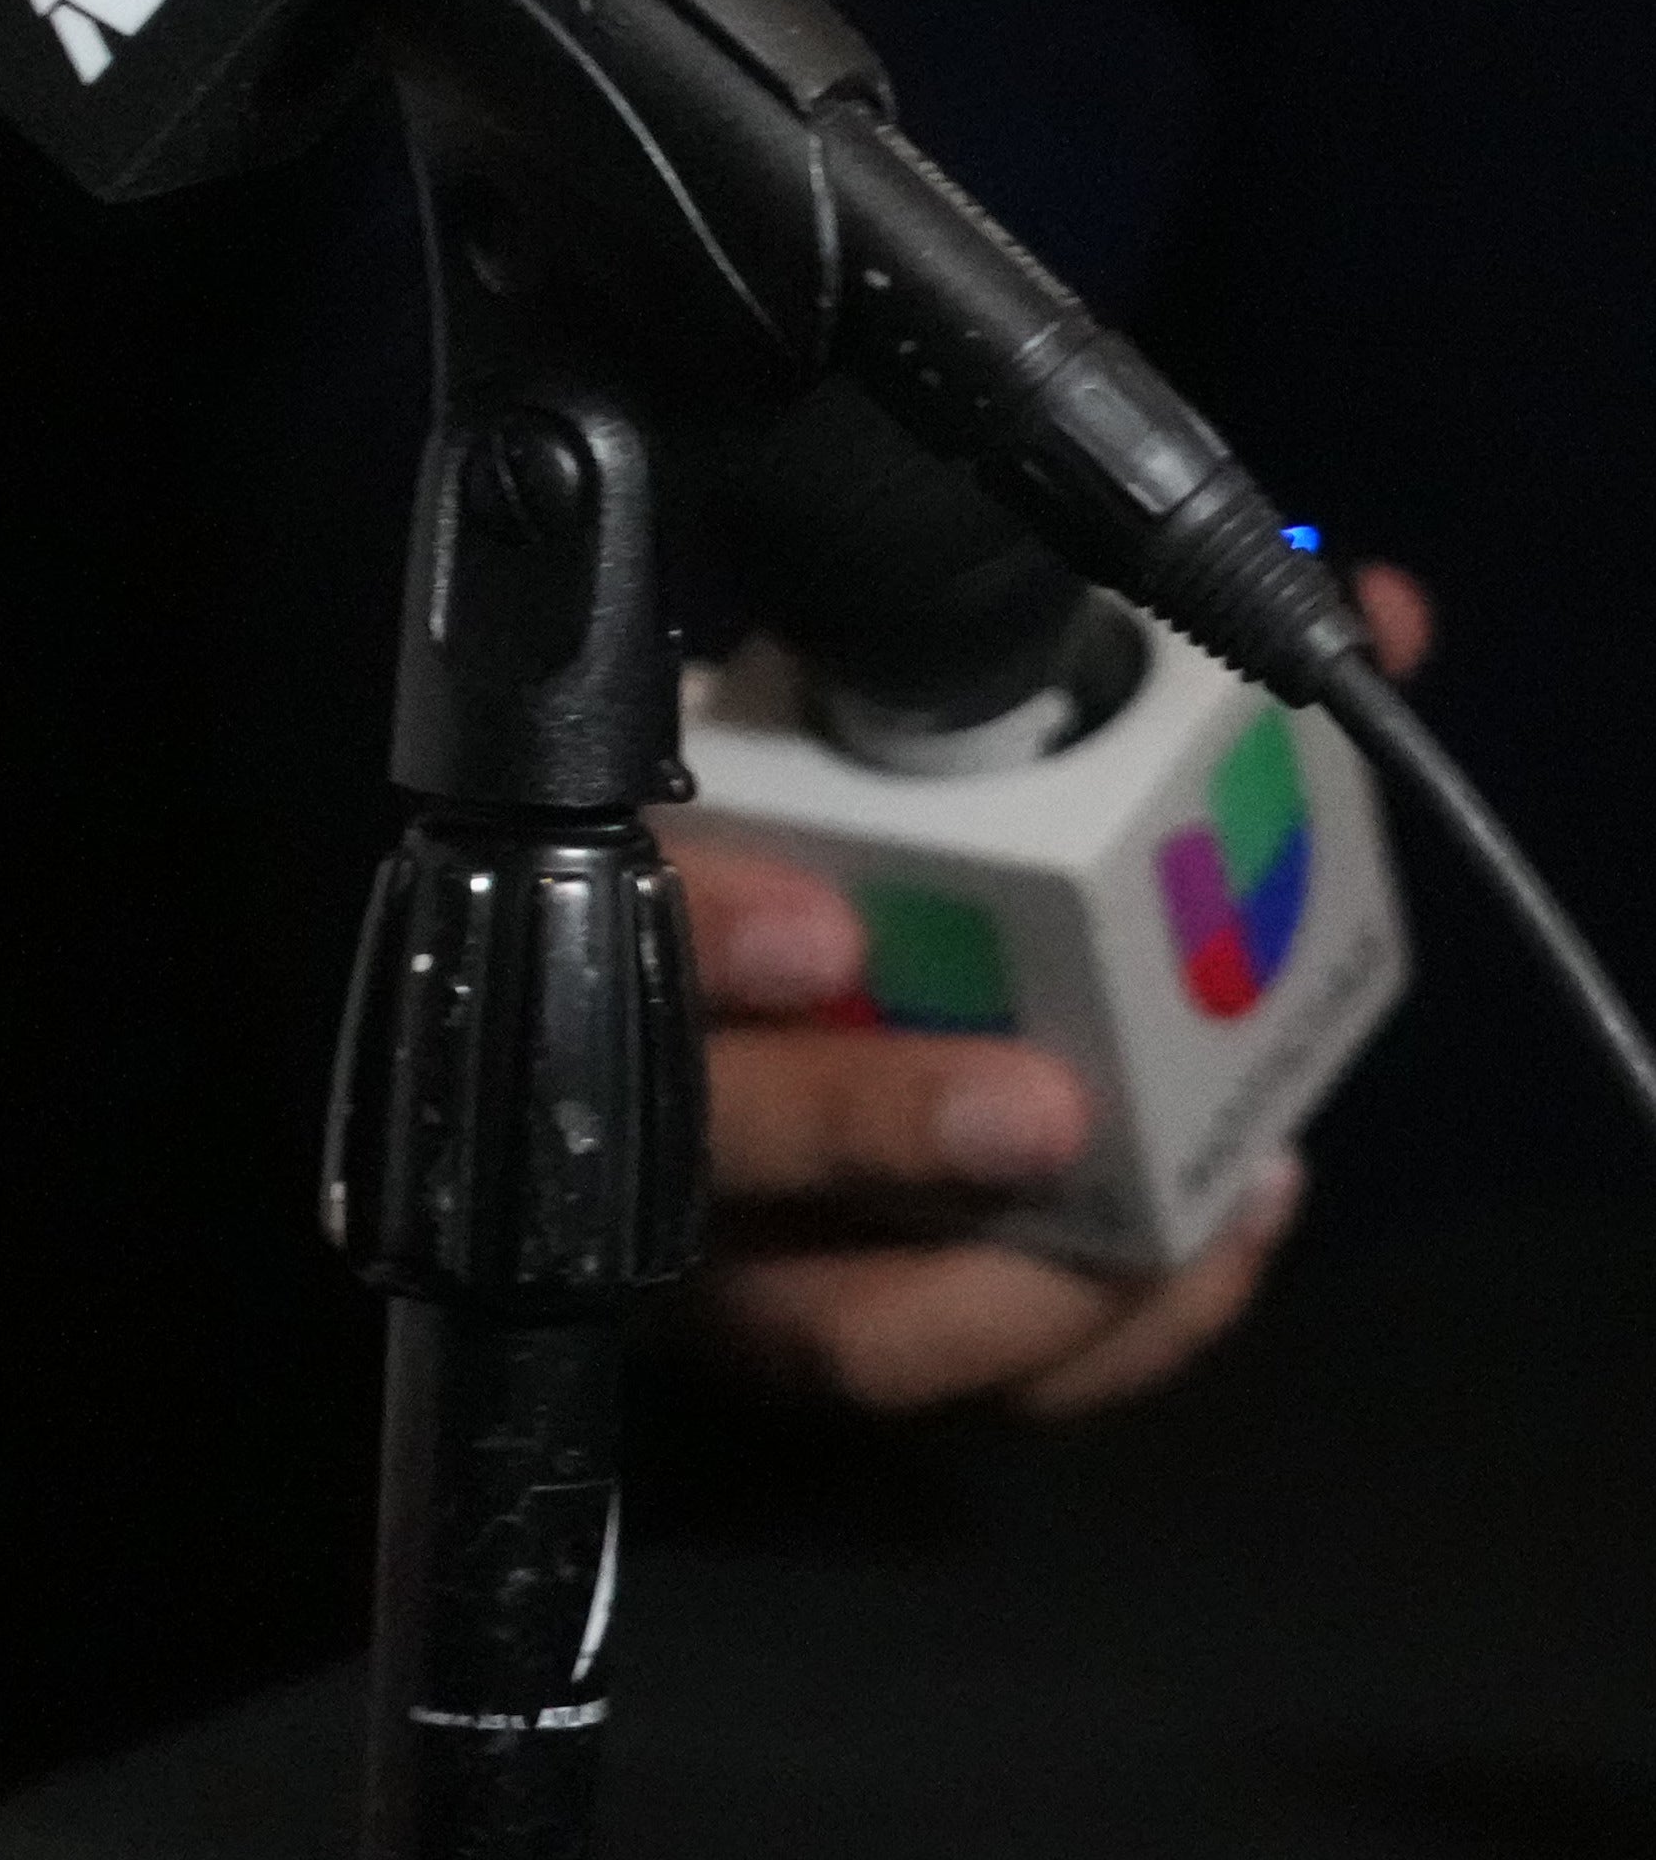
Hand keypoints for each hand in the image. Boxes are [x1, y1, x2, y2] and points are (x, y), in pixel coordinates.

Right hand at [670, 561, 1430, 1418]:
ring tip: (1174, 1223)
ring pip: (831, 1323)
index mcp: (640, 891)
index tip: (823, 922)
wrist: (832, 998)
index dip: (708, 930)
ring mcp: (744, 1242)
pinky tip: (1219, 1235)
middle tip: (1040, 1109)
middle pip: (705, 1145)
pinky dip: (1107, 1337)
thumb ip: (1146, 688)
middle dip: (868, 1127)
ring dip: (1013, 1291)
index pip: (613, 911)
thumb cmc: (900, 832)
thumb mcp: (940, 726)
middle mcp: (659, 1083)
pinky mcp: (854, 1335)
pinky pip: (967, 1385)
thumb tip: (1375, 603)